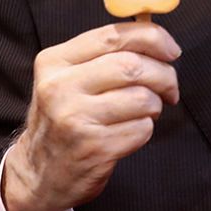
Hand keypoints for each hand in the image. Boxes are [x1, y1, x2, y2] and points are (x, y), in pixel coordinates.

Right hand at [2, 22, 180, 210]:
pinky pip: (142, 129)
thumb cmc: (63, 120)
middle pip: (132, 66)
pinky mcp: (94, 148)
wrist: (38, 175)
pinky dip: (145, 129)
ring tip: (144, 112)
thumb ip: (103, 56)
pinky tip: (129, 133)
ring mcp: (75, 119)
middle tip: (170, 87)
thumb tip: (156, 40)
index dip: (151, 38)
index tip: (171, 50)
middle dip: (163, 75)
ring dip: (155, 105)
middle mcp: (60, 87)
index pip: (112, 36)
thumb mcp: (66, 80)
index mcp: (54, 62)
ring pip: (142, 98)